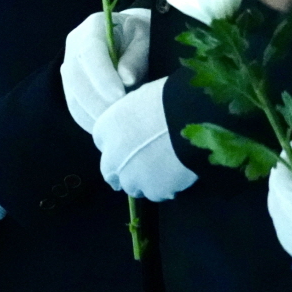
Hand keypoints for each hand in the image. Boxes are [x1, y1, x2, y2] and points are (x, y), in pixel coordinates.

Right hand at [61, 8, 150, 132]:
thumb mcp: (146, 37)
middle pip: (76, 77)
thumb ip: (138, 55)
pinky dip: (90, 121)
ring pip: (73, 95)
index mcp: (93, 27)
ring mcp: (70, 66)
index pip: (89, 52)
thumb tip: (127, 79)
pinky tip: (108, 129)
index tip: (120, 96)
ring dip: (93, 114)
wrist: (134, 39)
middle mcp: (75, 45)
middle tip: (120, 118)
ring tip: (117, 126)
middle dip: (97, 101)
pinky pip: (75, 108)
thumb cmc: (143, 36)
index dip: (102, 76)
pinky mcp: (72, 86)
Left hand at [92, 78, 197, 200]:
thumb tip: (137, 121)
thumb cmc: (166, 98)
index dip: (116, 144)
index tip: (128, 144)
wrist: (190, 119)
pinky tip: (177, 175)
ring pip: (134, 186)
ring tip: (163, 170)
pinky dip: (164, 187)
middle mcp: (112, 157)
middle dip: (123, 171)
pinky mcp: (154, 191)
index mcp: (105, 128)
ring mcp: (132, 178)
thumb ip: (130, 117)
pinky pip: (157, 193)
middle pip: (111, 172)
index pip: (102, 142)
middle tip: (141, 167)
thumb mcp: (139, 98)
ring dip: (143, 181)